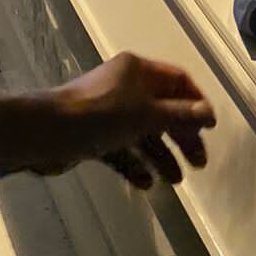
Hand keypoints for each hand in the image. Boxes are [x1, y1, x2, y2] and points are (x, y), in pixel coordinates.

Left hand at [35, 53, 214, 189]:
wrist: (46, 133)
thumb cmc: (100, 116)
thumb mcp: (145, 114)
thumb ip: (178, 115)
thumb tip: (208, 113)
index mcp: (138, 71)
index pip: (177, 81)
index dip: (196, 103)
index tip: (210, 129)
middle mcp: (125, 87)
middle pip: (162, 110)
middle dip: (181, 136)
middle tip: (199, 163)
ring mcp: (109, 112)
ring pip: (143, 133)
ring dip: (161, 155)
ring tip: (175, 181)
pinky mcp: (94, 135)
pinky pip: (123, 149)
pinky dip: (136, 164)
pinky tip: (146, 183)